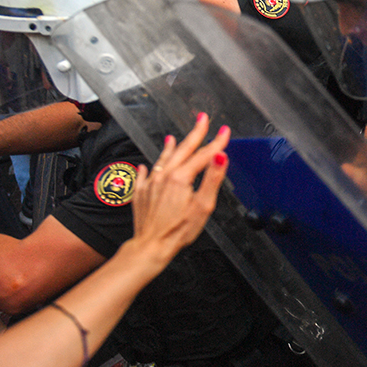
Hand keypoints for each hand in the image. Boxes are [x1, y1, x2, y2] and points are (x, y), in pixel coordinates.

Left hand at [130, 113, 230, 265]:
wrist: (150, 246)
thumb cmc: (178, 231)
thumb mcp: (203, 206)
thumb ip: (212, 179)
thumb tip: (220, 157)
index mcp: (181, 178)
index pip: (204, 154)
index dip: (216, 142)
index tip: (225, 131)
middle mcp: (164, 176)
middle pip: (183, 149)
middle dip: (195, 133)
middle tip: (202, 119)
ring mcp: (151, 183)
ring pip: (163, 159)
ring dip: (171, 147)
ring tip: (173, 137)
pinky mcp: (141, 193)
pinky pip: (144, 175)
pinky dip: (148, 167)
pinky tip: (146, 165)